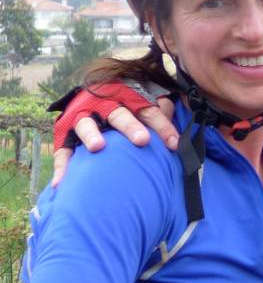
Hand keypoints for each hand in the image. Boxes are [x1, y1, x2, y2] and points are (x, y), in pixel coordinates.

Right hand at [51, 95, 177, 186]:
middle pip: (119, 114)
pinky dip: (63, 167)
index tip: (175, 144)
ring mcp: (82, 117)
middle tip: (142, 140)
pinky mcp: (64, 135)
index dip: (162, 126)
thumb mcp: (142, 104)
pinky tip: (63, 184)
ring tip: (98, 148)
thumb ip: (160, 111)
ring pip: (87, 124)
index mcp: (127, 98)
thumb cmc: (126, 107)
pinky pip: (63, 151)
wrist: (91, 97)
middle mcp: (103, 105)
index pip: (149, 111)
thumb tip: (180, 114)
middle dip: (130, 126)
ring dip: (92, 135)